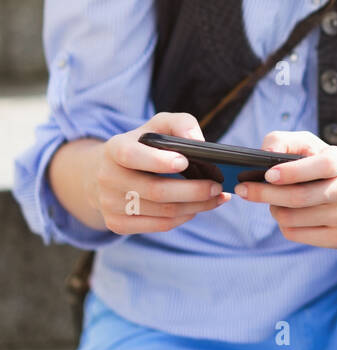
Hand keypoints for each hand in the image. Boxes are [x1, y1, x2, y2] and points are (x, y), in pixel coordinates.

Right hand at [90, 112, 229, 234]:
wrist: (106, 173)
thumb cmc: (142, 145)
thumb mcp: (157, 126)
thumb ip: (180, 124)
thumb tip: (198, 141)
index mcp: (114, 149)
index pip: (131, 156)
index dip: (157, 161)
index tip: (185, 161)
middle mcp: (107, 178)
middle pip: (155, 191)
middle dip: (193, 190)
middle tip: (218, 186)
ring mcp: (110, 204)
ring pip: (162, 212)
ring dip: (196, 206)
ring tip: (216, 197)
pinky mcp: (117, 224)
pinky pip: (159, 226)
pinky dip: (184, 217)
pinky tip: (197, 208)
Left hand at [232, 130, 336, 248]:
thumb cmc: (327, 166)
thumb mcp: (312, 145)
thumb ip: (284, 141)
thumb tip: (265, 153)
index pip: (322, 166)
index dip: (293, 172)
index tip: (268, 174)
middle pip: (300, 198)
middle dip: (265, 194)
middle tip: (243, 189)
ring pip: (294, 218)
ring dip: (274, 209)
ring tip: (272, 200)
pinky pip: (296, 234)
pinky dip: (283, 224)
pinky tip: (286, 214)